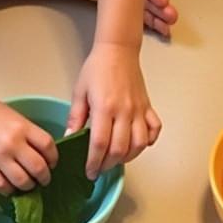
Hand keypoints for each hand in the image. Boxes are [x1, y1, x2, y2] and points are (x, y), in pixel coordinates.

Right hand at [0, 92, 58, 194]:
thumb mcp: (15, 117)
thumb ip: (29, 134)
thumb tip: (41, 153)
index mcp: (23, 127)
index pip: (49, 147)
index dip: (54, 159)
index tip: (52, 163)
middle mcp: (13, 143)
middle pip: (39, 168)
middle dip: (44, 177)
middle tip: (43, 179)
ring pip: (23, 181)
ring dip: (29, 186)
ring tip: (28, 184)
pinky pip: (2, 185)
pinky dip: (10, 190)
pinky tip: (11, 187)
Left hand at [66, 43, 161, 178]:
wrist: (118, 50)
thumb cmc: (96, 68)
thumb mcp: (79, 92)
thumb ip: (75, 117)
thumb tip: (69, 138)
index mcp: (104, 107)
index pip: (100, 144)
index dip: (94, 162)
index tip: (89, 172)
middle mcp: (124, 111)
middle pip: (120, 149)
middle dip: (108, 164)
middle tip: (99, 168)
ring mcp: (139, 110)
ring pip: (139, 144)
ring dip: (128, 157)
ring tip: (115, 159)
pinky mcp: (148, 107)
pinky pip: (154, 130)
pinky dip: (148, 142)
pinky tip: (137, 144)